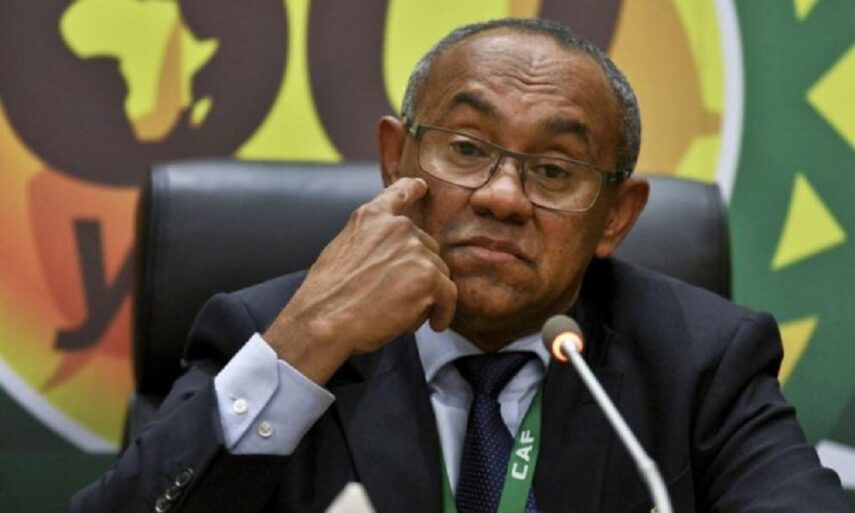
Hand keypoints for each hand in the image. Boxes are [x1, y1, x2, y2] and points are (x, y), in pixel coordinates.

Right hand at [263, 177, 457, 383]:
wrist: (324, 321)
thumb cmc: (328, 295)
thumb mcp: (341, 250)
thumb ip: (370, 240)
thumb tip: (387, 253)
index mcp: (372, 217)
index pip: (399, 193)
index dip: (412, 189)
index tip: (421, 186)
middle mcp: (398, 227)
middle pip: (428, 248)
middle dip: (418, 274)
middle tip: (396, 299)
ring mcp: (415, 250)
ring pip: (439, 274)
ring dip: (427, 296)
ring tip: (402, 314)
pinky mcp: (429, 278)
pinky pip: (449, 296)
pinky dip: (443, 313)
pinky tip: (434, 325)